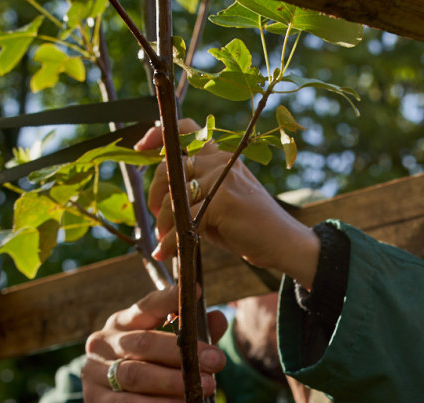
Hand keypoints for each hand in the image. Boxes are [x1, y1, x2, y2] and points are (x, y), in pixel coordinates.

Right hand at [75, 286, 227, 402]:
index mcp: (123, 323)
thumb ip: (194, 338)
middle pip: (144, 343)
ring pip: (136, 374)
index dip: (169, 299)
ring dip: (174, 382)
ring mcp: (94, 372)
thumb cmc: (151, 381)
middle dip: (183, 352)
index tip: (197, 292)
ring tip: (206, 387)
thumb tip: (219, 317)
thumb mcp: (173, 358)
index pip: (146, 307)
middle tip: (217, 361)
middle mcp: (104, 343)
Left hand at [137, 122, 321, 288]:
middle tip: (158, 219)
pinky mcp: (223, 200)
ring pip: (174, 197)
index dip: (160, 133)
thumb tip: (161, 200)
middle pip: (170, 168)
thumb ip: (195, 194)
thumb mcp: (219, 204)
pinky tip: (167, 252)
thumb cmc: (250, 228)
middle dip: (156, 196)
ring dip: (164, 222)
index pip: (187, 130)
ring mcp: (223, 178)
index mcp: (221, 157)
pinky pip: (184, 220)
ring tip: (165, 240)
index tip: (140, 147)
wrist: (283, 243)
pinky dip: (171, 240)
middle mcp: (221, 161)